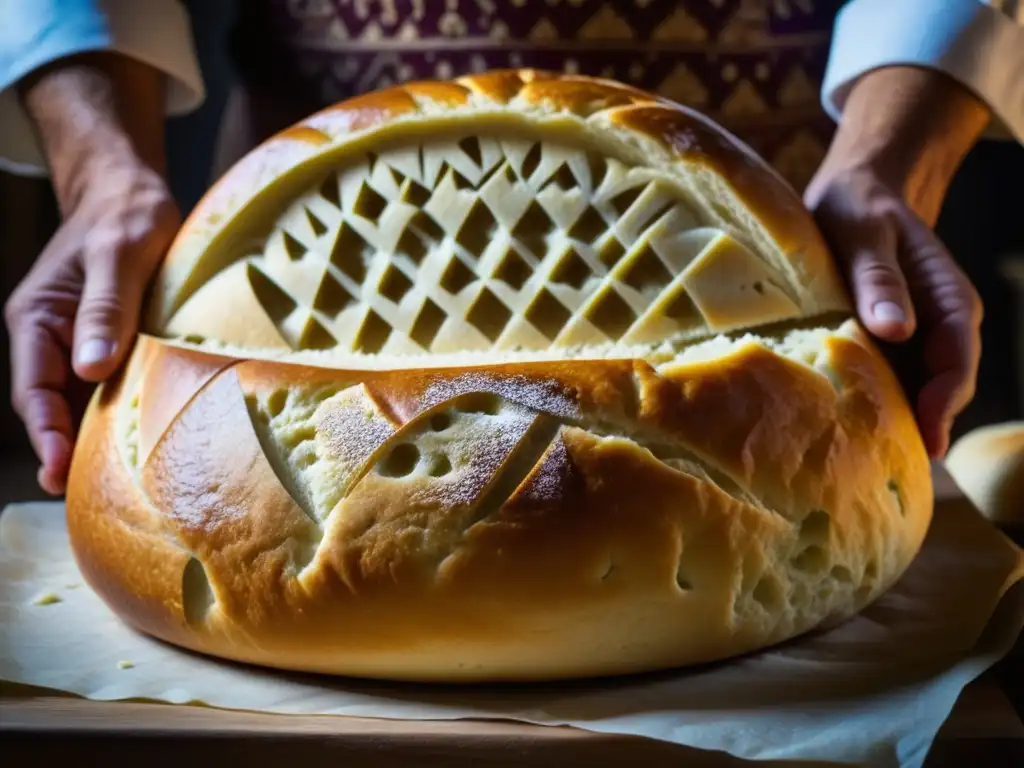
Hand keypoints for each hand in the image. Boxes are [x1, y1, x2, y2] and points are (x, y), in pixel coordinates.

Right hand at [4, 156, 178, 494]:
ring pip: (81, 400)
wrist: (132, 191)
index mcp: (38, 318)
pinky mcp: (112, 340)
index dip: (45, 433)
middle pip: (54, 405)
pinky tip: (142, 440)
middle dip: (66, 449)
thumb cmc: (125, 215)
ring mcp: (81, 341)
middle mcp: (53, 336)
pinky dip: (119, 412)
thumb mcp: (120, 255)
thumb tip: (90, 368)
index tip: (58, 470)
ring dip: (94, 437)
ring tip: (117, 483)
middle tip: (87, 496)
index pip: (33, 389)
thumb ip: (107, 308)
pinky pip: (109, 385)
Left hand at [805, 161, 981, 458]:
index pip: (956, 362)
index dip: (943, 403)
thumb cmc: (859, 207)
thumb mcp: (863, 233)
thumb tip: (897, 330)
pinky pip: (885, 383)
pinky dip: (870, 407)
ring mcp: (912, 339)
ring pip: (912, 393)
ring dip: (893, 426)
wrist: (852, 193)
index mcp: (948, 300)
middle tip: (886, 472)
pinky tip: (844, 434)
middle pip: (938, 390)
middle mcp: (937, 326)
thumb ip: (878, 278)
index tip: (925, 437)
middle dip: (917, 430)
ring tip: (863, 467)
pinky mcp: (883, 345)